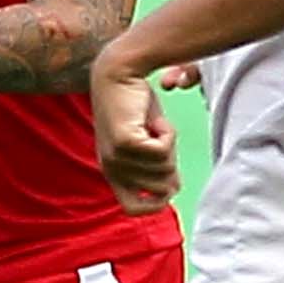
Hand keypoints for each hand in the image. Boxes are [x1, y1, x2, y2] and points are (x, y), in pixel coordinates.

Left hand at [90, 52, 178, 208]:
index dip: (155, 205)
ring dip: (169, 145)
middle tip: (162, 140)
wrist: (118, 73)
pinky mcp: (125, 142)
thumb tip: (172, 190)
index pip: (132, 209)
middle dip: (172, 165)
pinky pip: (163, 150)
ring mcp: (116, 157)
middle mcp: (111, 168)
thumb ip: (156, 166)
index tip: (171, 186)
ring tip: (153, 126)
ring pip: (164, 168)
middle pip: (161, 188)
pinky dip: (168, 134)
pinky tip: (153, 120)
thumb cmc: (136, 105)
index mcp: (112, 171)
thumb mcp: (147, 141)